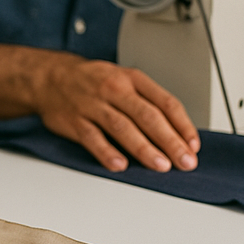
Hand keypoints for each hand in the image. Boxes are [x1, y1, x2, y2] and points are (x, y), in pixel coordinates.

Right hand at [34, 57, 198, 172]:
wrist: (50, 77)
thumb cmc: (93, 81)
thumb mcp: (124, 79)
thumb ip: (149, 102)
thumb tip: (176, 133)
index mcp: (132, 79)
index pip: (165, 102)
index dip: (182, 125)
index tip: (193, 145)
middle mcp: (114, 89)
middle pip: (147, 116)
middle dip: (169, 141)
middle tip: (184, 161)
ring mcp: (93, 105)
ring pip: (122, 127)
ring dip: (144, 148)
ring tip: (160, 165)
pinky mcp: (74, 121)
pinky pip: (93, 138)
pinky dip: (107, 152)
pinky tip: (120, 165)